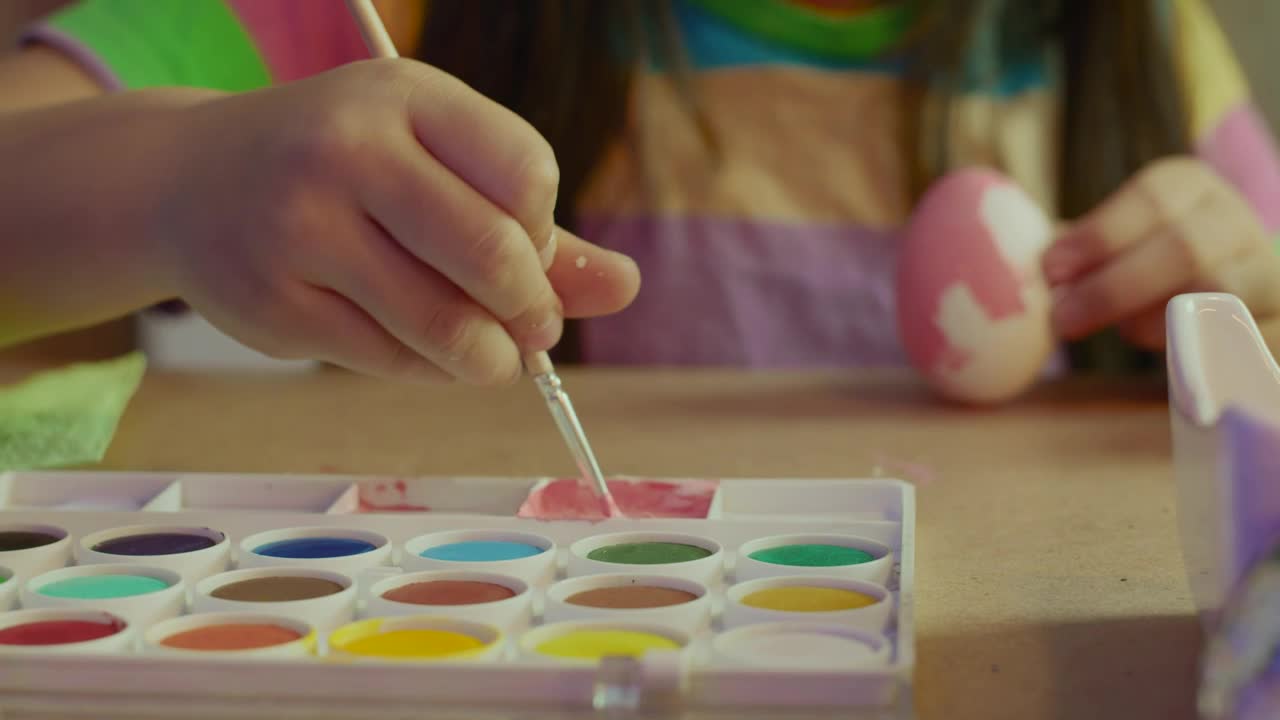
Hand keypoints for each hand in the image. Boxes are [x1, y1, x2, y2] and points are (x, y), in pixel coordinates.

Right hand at [152, 59, 638, 383]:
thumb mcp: (435, 165)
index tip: (526, 250)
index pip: (527, 173)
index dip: (544, 231)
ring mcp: (302, 228)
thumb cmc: (344, 171)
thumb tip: (628, 288)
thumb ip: (535, 230)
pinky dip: (428, 371)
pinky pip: (390, 360)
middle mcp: (349, 151)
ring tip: (490, 355)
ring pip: (445, 325)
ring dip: (489, 358)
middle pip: (492, 255)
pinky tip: (420, 349)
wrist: (190, 183)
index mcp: (406, 97)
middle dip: (532, 311)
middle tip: (532, 329)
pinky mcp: (274, 303)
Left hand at [1042, 156, 1279, 349]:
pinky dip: (1188, 347)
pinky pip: (1236, 339)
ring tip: (1121, 333)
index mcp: (1191, 187)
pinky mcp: (1277, 324)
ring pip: (1217, 290)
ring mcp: (1267, 270)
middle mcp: (1235, 220)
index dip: (1099, 233)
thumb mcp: (1115, 247)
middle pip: (1183, 246)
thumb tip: (1009, 263)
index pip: (1153, 196)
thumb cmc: (1148, 272)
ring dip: (1151, 318)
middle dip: (1113, 286)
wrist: (1228, 310)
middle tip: (1063, 318)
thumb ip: (1072, 252)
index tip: (1052, 268)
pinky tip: (1161, 352)